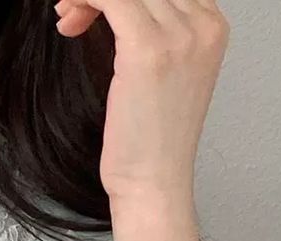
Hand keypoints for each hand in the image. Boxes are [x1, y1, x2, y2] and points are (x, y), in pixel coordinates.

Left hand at [52, 0, 228, 207]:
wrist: (153, 183)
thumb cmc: (152, 141)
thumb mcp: (166, 72)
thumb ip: (154, 30)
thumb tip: (113, 2)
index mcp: (212, 25)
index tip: (97, 9)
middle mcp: (202, 24)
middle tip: (73, 16)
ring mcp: (179, 34)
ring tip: (68, 20)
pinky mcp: (146, 49)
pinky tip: (69, 17)